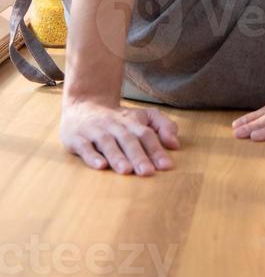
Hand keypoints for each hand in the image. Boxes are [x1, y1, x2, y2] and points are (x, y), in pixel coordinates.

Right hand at [60, 98, 179, 175]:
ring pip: (107, 143)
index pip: (146, 134)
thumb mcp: (142, 116)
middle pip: (128, 140)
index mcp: (132, 121)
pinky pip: (85, 147)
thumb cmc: (118, 119)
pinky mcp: (77, 138)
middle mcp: (115, 125)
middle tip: (147, 172)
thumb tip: (175, 144)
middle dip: (138, 156)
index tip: (166, 166)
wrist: (83, 105)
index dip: (156, 149)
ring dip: (117, 157)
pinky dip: (92, 156)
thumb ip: (163, 126)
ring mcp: (96, 131)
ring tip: (126, 171)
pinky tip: (100, 166)